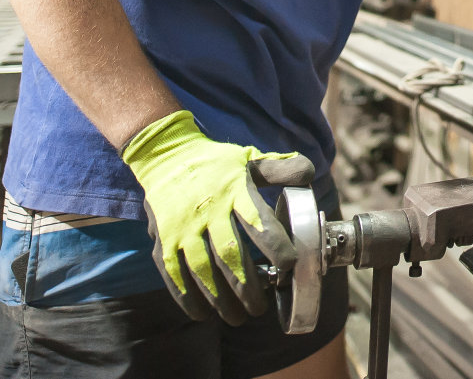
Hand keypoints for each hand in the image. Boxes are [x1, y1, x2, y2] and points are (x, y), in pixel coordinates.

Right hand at [122, 110, 313, 323]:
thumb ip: (280, 170)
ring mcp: (182, 227)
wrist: (166, 155)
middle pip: (229, 253)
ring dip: (219, 298)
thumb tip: (309, 174)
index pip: (257, 220)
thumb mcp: (249, 159)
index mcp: (234, 191)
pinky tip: (202, 313)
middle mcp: (208, 210)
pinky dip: (187, 297)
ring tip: (237, 316)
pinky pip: (174, 273)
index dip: (274, 245)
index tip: (289, 265)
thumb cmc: (216, 163)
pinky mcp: (163, 239)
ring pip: (202, 270)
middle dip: (246, 285)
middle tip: (259, 307)